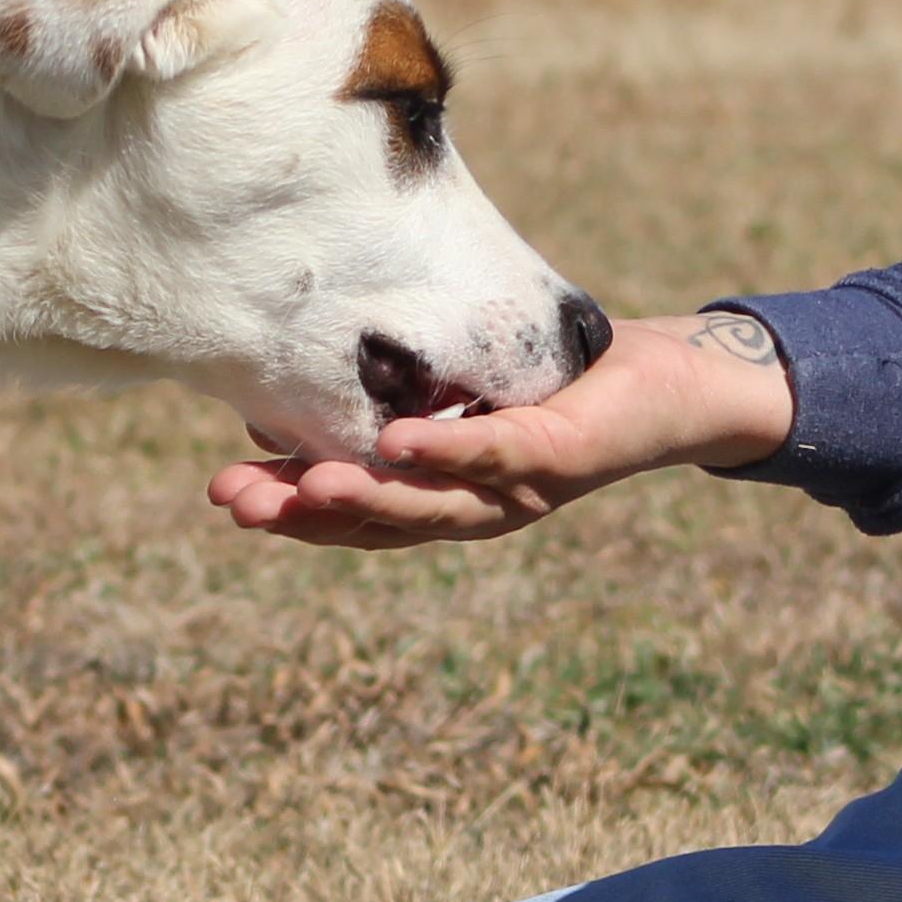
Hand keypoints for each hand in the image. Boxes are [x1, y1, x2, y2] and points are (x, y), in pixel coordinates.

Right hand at [206, 312, 797, 547]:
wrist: (674, 377)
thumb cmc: (563, 377)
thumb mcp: (460, 384)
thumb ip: (393, 397)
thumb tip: (292, 390)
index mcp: (450, 494)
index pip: (361, 514)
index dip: (294, 510)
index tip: (227, 491)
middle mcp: (480, 505)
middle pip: (382, 524)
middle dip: (304, 515)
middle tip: (233, 501)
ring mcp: (521, 489)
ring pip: (430, 506)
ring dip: (362, 501)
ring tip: (297, 489)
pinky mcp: (563, 457)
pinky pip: (496, 455)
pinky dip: (446, 453)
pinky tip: (396, 443)